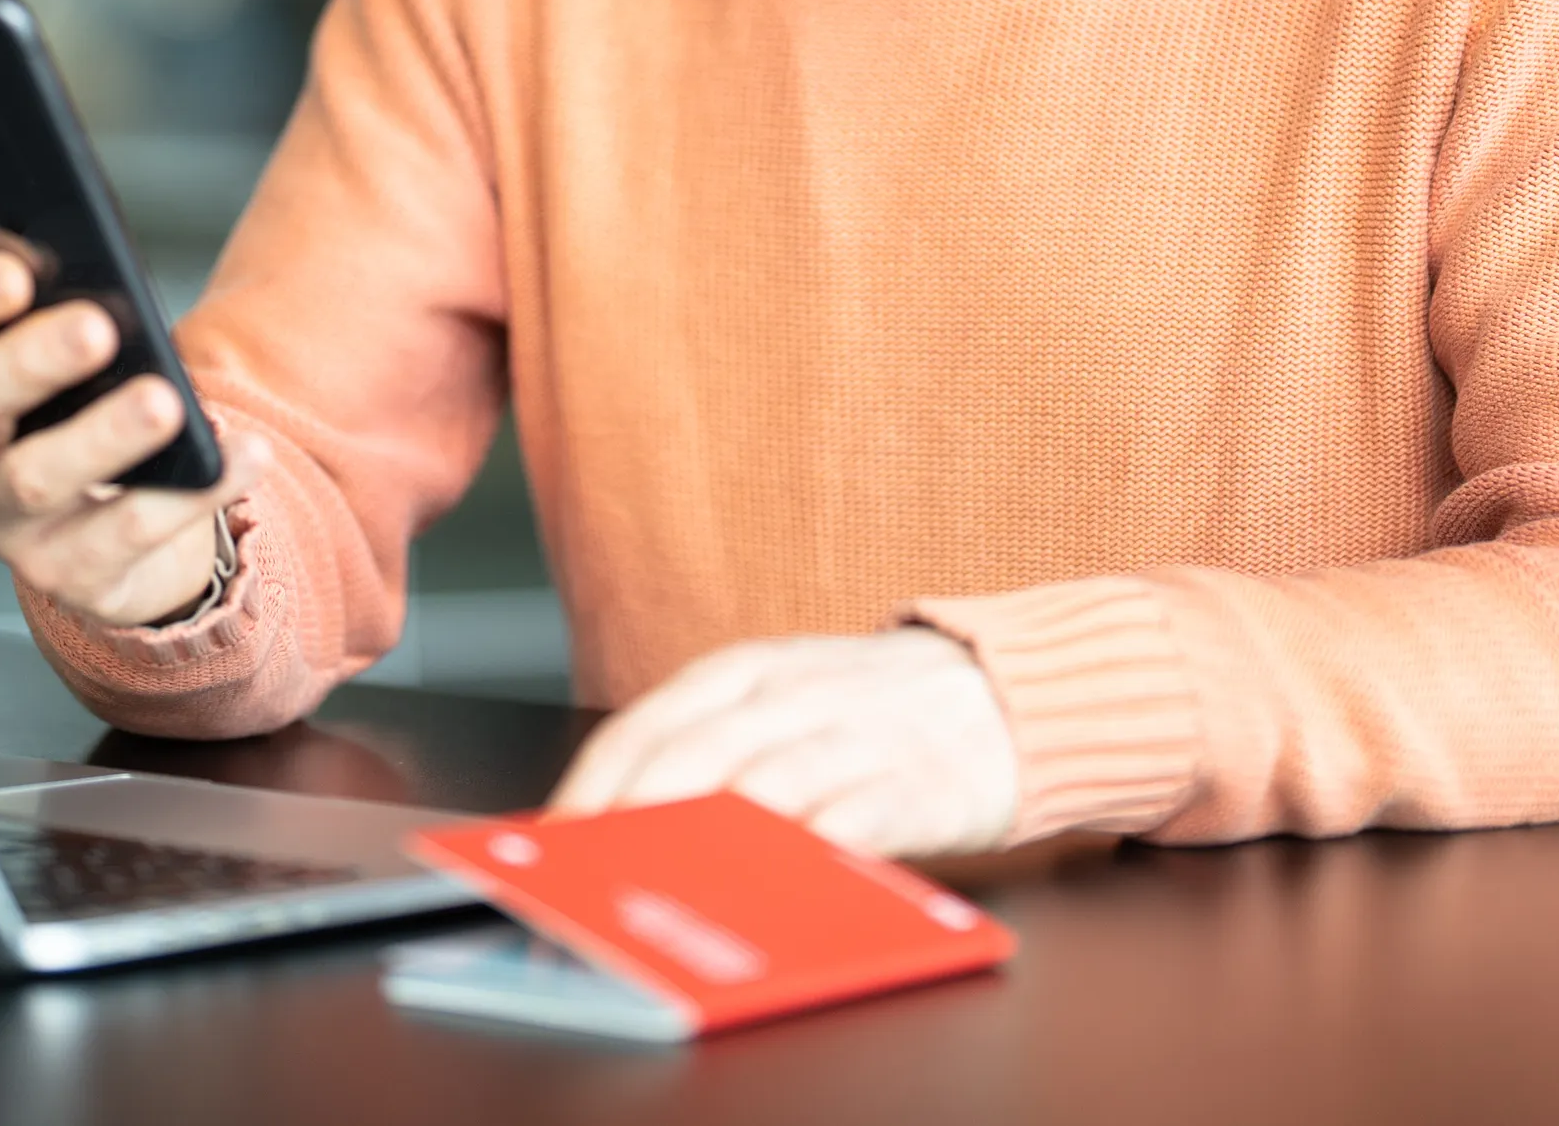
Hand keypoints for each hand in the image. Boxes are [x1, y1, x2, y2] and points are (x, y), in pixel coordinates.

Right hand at [0, 244, 264, 628]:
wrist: (126, 533)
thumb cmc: (87, 413)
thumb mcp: (70, 358)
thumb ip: (70, 311)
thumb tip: (112, 278)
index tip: (14, 273)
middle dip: (30, 360)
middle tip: (96, 327)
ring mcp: (1, 521)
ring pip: (36, 479)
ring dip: (103, 435)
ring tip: (163, 403)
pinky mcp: (64, 575)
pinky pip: (124, 535)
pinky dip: (190, 492)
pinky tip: (238, 455)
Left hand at [548, 629, 1020, 857]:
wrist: (1005, 690)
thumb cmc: (867, 710)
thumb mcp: (781, 702)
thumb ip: (708, 746)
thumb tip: (610, 821)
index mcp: (747, 671)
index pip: (646, 725)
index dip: (592, 786)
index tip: (552, 840)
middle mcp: (794, 695)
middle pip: (695, 754)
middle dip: (633, 819)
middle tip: (592, 875)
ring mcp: (858, 737)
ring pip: (767, 782)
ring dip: (708, 838)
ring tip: (659, 886)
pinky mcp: (919, 785)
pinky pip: (857, 819)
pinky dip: (812, 849)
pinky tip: (775, 882)